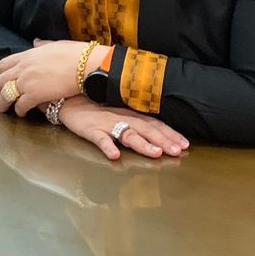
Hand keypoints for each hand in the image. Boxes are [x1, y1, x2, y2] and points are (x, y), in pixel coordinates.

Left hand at [0, 40, 108, 113]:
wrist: (85, 65)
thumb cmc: (76, 54)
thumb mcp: (55, 45)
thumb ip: (42, 45)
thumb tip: (36, 42)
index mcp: (28, 55)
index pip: (4, 64)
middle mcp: (23, 68)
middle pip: (1, 81)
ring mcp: (27, 82)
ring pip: (7, 95)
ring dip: (2, 103)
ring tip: (1, 110)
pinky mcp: (34, 95)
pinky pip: (21, 106)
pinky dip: (19, 111)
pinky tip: (20, 114)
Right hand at [58, 97, 188, 159]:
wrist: (69, 99)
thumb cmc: (96, 108)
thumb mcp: (119, 113)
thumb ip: (135, 123)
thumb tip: (156, 134)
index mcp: (131, 115)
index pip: (156, 124)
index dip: (171, 134)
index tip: (185, 145)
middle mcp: (123, 118)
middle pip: (147, 129)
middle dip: (164, 140)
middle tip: (177, 151)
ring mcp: (107, 124)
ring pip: (128, 134)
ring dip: (142, 143)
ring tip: (155, 153)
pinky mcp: (90, 129)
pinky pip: (99, 139)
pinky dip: (107, 146)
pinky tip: (114, 156)